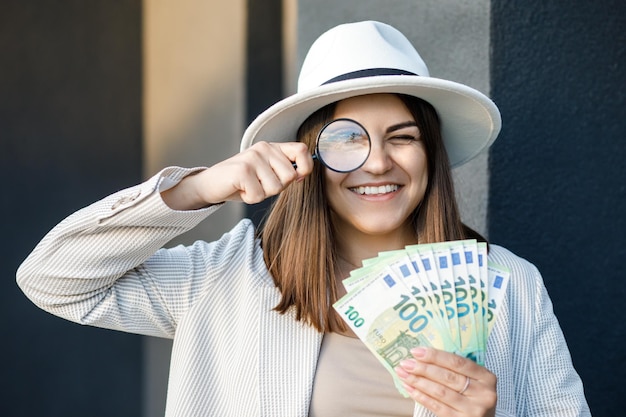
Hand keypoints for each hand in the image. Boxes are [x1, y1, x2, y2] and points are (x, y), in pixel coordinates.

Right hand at [162, 141, 313, 209]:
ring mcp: (252, 158)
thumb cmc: (242, 182)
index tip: (297, 178)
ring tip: (249, 186)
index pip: (301, 150)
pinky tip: (240, 189)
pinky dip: (250, 198)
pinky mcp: (242, 171)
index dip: (305, 167)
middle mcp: (263, 148)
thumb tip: (303, 175)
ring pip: (275, 188)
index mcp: (272, 147)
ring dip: (262, 194)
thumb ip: (284, 170)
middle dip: (276, 188)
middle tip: (259, 184)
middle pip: (290, 176)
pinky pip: (259, 195)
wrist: (210, 184)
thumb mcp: (266, 173)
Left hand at [395, 347, 496, 416]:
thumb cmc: (473, 397)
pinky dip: (420, 396)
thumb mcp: (474, 381)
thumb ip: (457, 370)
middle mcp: (483, 394)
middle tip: (406, 363)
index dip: (435, 356)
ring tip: (403, 374)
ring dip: (418, 381)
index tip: (416, 351)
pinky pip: (436, 407)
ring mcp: (473, 410)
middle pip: (447, 377)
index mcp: (486, 377)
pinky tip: (410, 388)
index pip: (457, 362)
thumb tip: (424, 357)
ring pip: (440, 392)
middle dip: (423, 368)